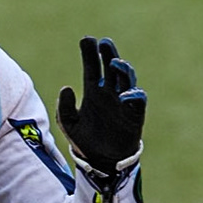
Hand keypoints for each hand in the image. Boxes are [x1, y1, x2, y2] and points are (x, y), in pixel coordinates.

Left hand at [56, 36, 145, 175]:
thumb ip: (64, 107)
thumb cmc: (85, 141)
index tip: (87, 40)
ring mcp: (123, 101)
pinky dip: (134, 94)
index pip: (92, 67)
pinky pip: (138, 99)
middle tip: (103, 43)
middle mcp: (109, 92)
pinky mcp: (135, 114)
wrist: (102, 162)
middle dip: (108, 53)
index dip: (90, 53)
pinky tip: (125, 94)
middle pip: (111, 66)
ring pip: (126, 78)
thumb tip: (66, 87)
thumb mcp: (69, 125)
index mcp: (93, 91)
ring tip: (114, 62)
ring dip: (122, 69)